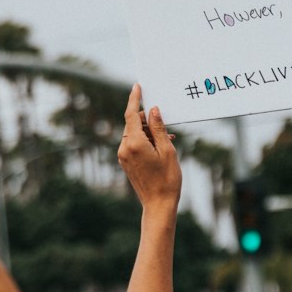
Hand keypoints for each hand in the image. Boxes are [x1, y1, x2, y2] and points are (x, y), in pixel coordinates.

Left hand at [117, 85, 181, 210]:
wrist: (158, 204)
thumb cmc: (167, 179)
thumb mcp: (167, 150)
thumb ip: (158, 128)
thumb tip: (153, 110)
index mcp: (134, 143)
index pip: (131, 115)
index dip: (134, 99)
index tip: (137, 87)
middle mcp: (124, 148)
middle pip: (132, 124)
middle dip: (147, 119)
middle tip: (166, 122)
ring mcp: (123, 156)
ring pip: (133, 134)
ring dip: (148, 131)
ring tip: (168, 140)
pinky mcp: (126, 162)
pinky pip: (133, 144)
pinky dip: (145, 141)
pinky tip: (160, 147)